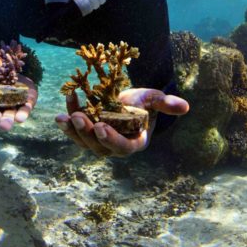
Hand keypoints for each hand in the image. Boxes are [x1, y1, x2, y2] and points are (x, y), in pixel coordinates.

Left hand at [56, 88, 189, 156]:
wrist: (127, 101)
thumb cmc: (142, 103)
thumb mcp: (154, 100)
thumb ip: (166, 103)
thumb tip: (185, 106)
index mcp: (134, 142)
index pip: (123, 147)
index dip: (112, 139)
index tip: (102, 127)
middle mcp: (114, 146)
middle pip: (99, 147)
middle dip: (88, 134)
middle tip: (79, 118)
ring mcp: (98, 142)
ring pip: (83, 142)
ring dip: (73, 130)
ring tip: (64, 117)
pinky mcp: (85, 133)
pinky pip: (74, 131)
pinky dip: (67, 122)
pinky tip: (62, 111)